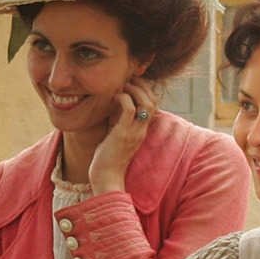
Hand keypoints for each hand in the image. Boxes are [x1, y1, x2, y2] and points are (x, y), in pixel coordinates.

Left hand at [87, 77, 157, 193]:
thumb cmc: (107, 158)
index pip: (153, 104)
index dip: (145, 90)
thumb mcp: (116, 135)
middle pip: (154, 101)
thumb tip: (113, 104)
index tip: (132, 82)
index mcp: (142, 130)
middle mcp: (142, 130)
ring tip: (123, 85)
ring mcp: (134, 132)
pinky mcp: (123, 134)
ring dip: (135, 89)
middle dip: (143, 86)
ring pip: (146, 102)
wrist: (105, 178)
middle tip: (128, 79)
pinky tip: (114, 97)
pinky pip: (129, 109)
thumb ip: (118, 120)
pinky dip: (123, 98)